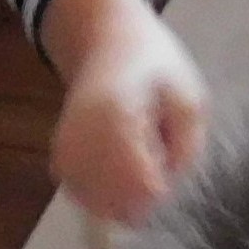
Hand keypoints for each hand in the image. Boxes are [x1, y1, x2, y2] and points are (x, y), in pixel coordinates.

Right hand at [41, 0, 208, 224]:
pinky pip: (87, 199)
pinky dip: (108, 194)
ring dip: (127, 196)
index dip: (164, 187)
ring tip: (139, 153)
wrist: (106, 42)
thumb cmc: (156, 67)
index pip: (141, 186)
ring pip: (101, 206)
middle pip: (118, 204)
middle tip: (158, 154)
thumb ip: (188, 148)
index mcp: (117, 118)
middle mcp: (81, 140)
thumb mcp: (190, 98)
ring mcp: (64, 153)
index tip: (172, 162)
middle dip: (146, 196)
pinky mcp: (58, 162)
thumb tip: (168, 192)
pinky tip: (120, 164)